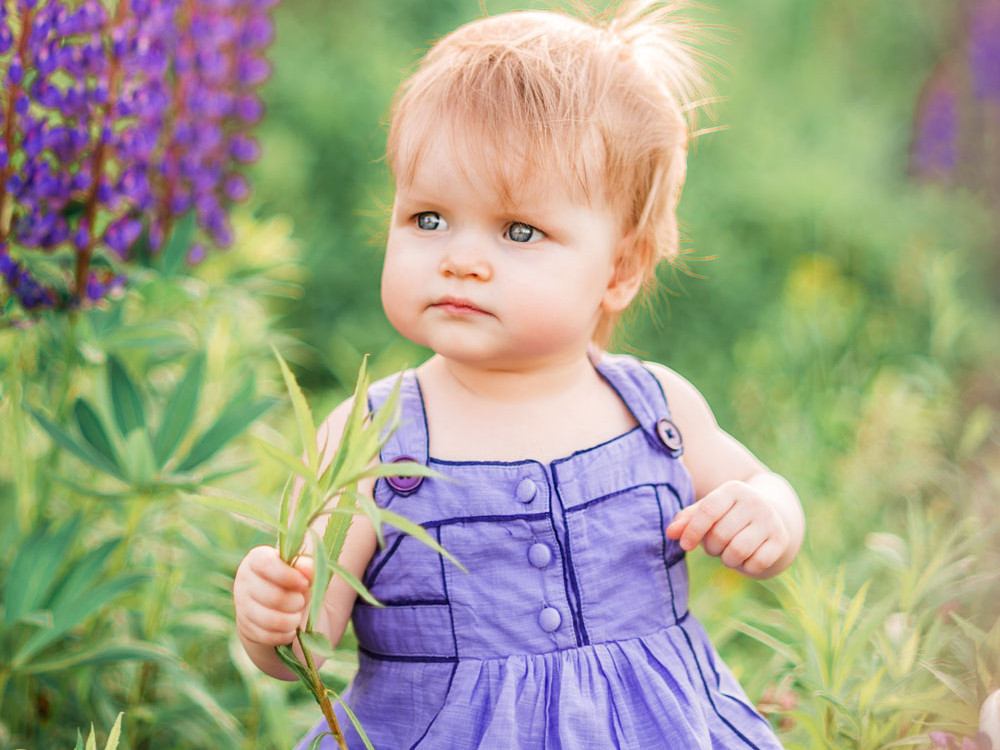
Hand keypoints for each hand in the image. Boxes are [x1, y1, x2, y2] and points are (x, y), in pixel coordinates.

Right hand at [233, 545, 312, 647]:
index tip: (305, 583)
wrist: (283, 609)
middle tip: (302, 601)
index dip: (288, 575)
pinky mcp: (245, 628)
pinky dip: (285, 634)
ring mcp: (242, 605)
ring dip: (292, 620)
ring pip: (270, 619)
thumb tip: (307, 569)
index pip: (266, 564)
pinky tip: (291, 629)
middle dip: (295, 602)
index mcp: (257, 558)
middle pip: (272, 596)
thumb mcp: (305, 570)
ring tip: (298, 616)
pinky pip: (268, 636)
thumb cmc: (297, 582)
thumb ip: (308, 566)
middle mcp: (245, 580)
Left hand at [665, 480, 790, 576]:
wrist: (770, 512)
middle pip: (720, 535)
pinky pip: (756, 563)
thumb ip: (687, 520)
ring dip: (727, 559)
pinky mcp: (781, 539)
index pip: (708, 511)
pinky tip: (746, 559)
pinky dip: (746, 568)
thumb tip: (670, 533)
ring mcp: (770, 520)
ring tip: (728, 553)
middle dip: (711, 547)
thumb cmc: (728, 514)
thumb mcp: (708, 511)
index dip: (692, 531)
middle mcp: (754, 502)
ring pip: (737, 551)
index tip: (685, 545)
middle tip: (715, 546)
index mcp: (733, 490)